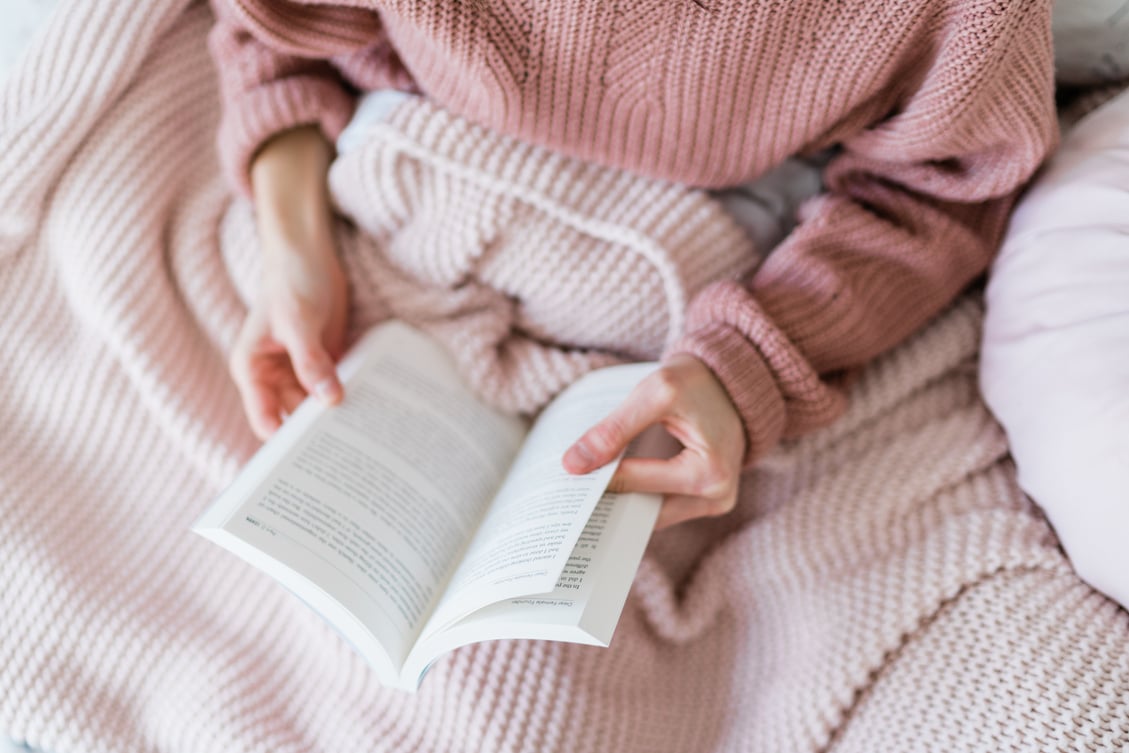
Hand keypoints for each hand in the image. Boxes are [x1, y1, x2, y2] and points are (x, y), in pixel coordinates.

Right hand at [229, 126, 347, 438]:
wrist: (309, 255)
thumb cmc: (292, 282)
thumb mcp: (299, 321)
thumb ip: (312, 361)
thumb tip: (328, 402)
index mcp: (252, 370)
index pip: (264, 421)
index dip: (284, 446)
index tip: (311, 467)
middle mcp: (272, 378)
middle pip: (292, 421)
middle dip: (315, 438)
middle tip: (347, 463)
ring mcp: (297, 373)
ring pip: (316, 410)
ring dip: (336, 421)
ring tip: (366, 445)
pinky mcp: (322, 365)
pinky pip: (334, 392)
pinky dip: (349, 402)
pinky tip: (372, 416)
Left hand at [562, 354, 746, 528]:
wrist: (731, 381)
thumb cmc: (697, 382)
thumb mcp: (655, 393)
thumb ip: (615, 429)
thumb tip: (574, 465)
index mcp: (709, 473)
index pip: (636, 483)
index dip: (597, 477)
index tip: (563, 475)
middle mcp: (716, 498)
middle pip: (644, 511)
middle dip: (608, 499)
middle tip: (567, 491)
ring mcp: (713, 503)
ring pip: (650, 514)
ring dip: (621, 500)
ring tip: (585, 485)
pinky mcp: (705, 500)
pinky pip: (662, 506)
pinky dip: (638, 494)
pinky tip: (612, 481)